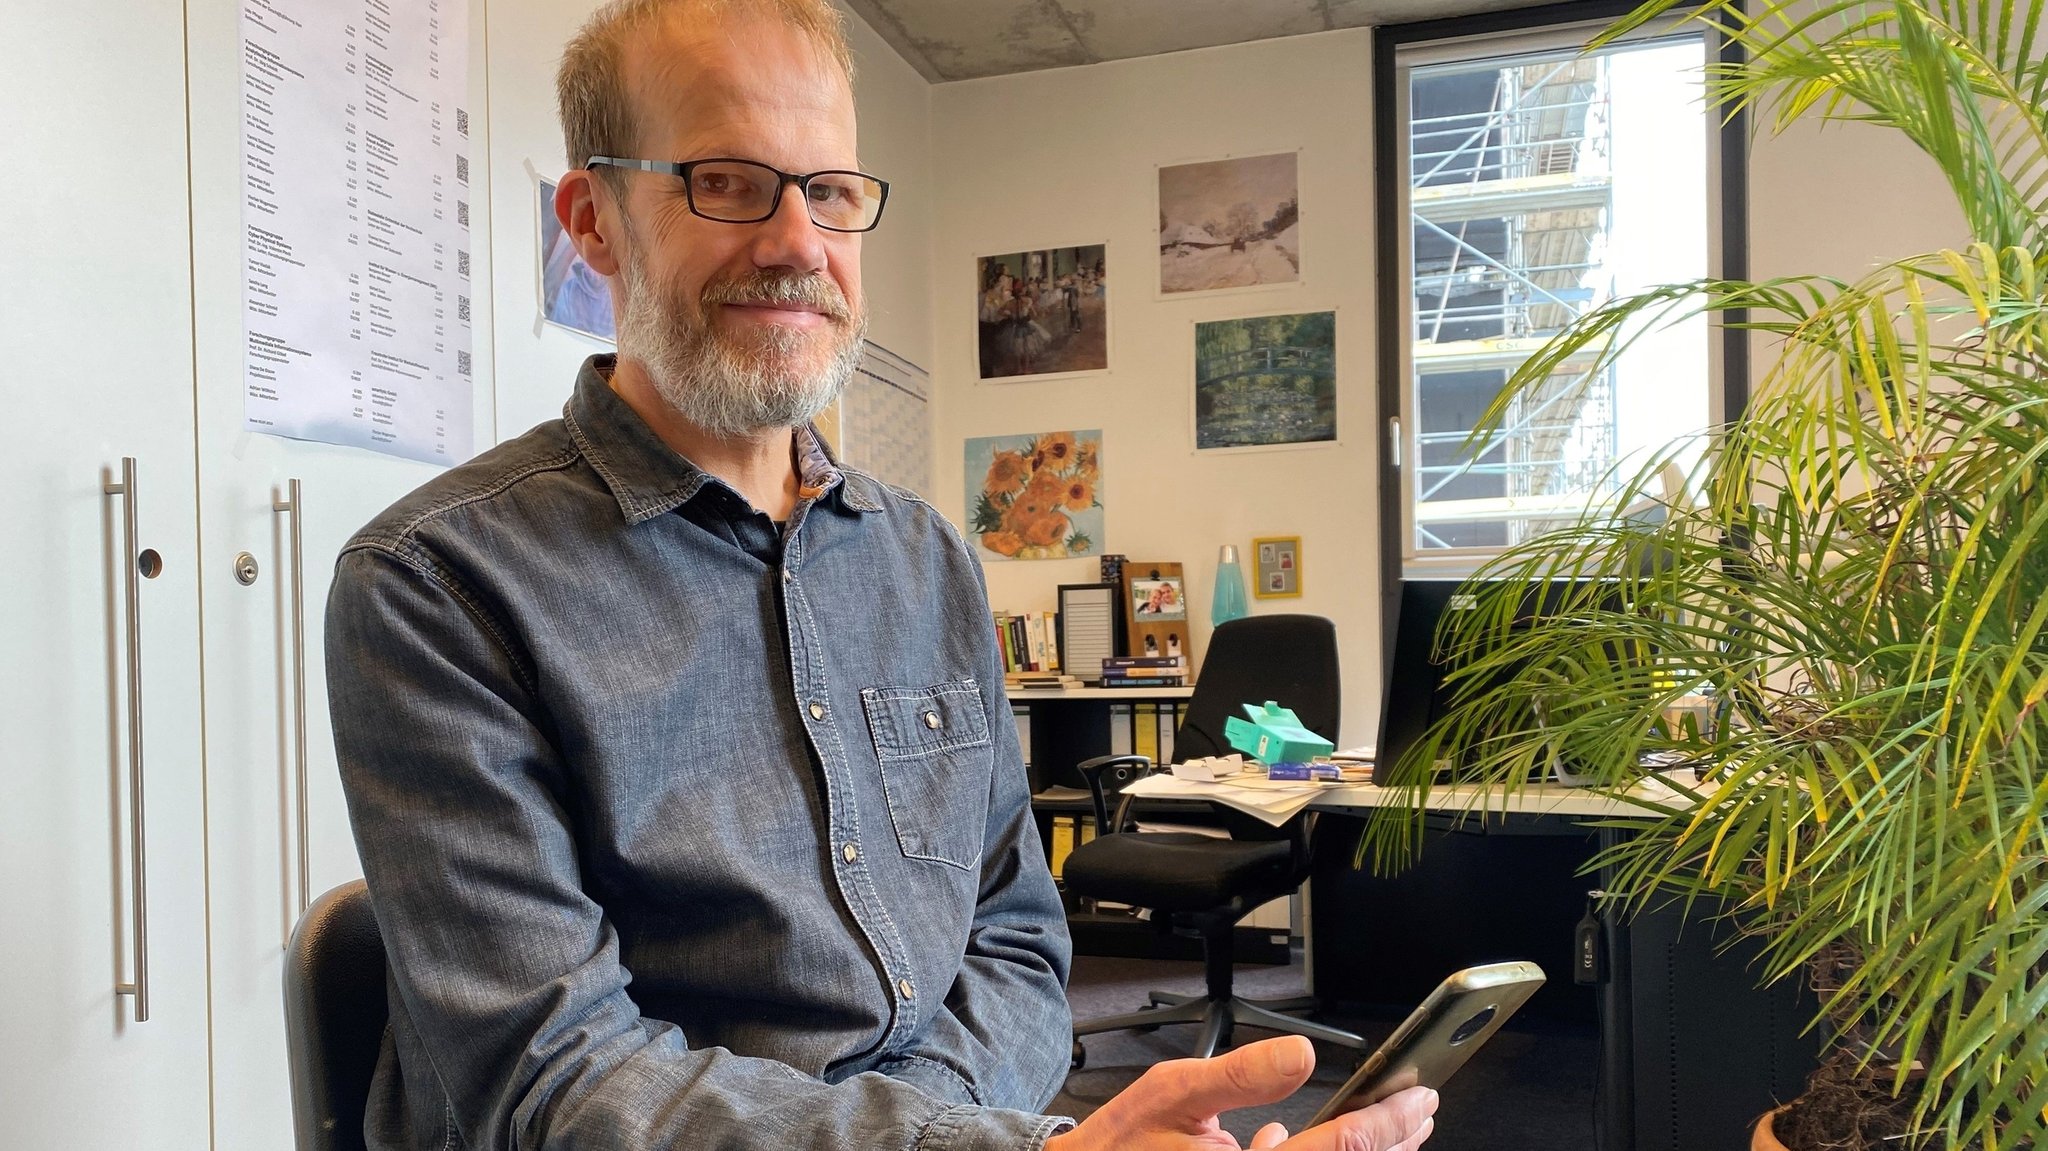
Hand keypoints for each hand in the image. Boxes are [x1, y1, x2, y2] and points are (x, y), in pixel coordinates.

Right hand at [1044, 1035, 1437, 1150]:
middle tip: (1421, 1109)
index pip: (1343, 1149)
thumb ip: (1241, 1075)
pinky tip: (1314, 1144)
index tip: (1419, 1095)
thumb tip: (1301, 1054)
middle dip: (1394, 1142)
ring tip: (1394, 1128)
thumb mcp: (1172, 1091)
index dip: (1389, 1120)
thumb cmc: (1120, 1145)